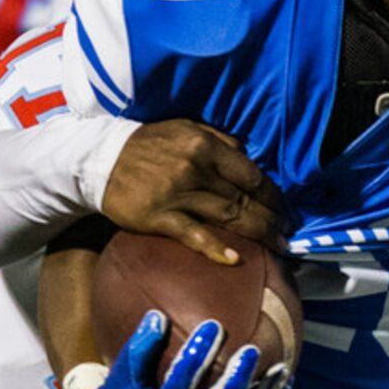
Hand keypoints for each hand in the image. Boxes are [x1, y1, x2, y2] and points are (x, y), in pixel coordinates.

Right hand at [102, 121, 288, 265]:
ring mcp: (177, 195)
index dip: (274, 196)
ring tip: (277, 247)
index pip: (251, 175)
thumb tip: (250, 158)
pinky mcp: (159, 218)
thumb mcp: (185, 128)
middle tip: (289, 235)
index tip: (287, 210)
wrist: (100, 159)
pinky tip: (235, 259)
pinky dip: (215, 248)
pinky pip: (194, 235)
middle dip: (273, 219)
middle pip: (245, 199)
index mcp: (204, 145)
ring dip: (258, 235)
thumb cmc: (148, 145)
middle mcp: (194, 168)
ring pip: (228, 218)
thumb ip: (220, 141)